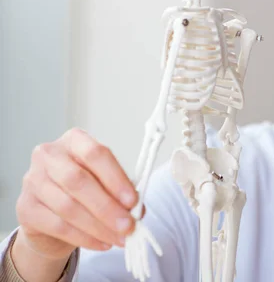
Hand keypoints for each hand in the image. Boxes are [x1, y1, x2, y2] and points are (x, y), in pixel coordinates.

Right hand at [15, 128, 140, 259]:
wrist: (53, 212)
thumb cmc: (86, 190)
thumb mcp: (106, 182)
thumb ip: (121, 191)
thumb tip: (138, 210)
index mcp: (74, 140)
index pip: (95, 153)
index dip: (116, 178)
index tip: (133, 201)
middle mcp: (49, 155)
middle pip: (78, 181)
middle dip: (107, 207)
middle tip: (128, 226)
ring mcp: (32, 180)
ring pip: (68, 206)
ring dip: (98, 226)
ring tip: (119, 238)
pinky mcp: (25, 207)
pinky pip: (58, 226)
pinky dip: (84, 237)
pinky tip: (102, 243)